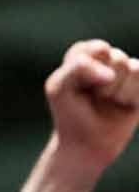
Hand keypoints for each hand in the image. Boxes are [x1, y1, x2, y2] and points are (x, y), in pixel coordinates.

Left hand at [45, 39, 138, 184]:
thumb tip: (110, 74)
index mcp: (82, 53)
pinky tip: (124, 104)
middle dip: (106, 84)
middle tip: (95, 97)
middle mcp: (105, 58)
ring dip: (120, 92)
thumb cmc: (70, 113)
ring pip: (134, 69)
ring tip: (109, 101)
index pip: (99, 49)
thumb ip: (77, 69)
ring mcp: (125, 71)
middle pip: (118, 58)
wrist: (87, 143)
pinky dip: (133, 97)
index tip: (80, 87)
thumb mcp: (60, 88)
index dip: (92, 70)